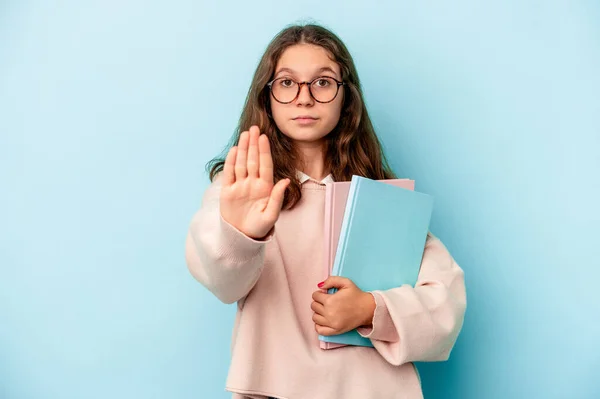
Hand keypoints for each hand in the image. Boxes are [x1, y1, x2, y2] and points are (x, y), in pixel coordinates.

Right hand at [220, 125, 290, 239]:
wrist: (242, 236)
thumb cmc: (260, 227)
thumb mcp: (271, 215)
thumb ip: (277, 197)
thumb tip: (285, 181)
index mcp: (265, 187)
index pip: (265, 165)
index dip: (264, 151)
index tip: (264, 138)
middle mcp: (253, 183)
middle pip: (253, 160)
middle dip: (253, 144)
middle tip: (254, 128)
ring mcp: (240, 186)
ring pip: (242, 163)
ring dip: (243, 149)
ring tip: (245, 134)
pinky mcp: (228, 190)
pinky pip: (230, 173)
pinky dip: (232, 161)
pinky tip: (235, 150)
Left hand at [311, 276, 375, 335]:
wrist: (368, 309)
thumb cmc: (357, 295)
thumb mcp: (346, 282)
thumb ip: (331, 280)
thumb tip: (320, 286)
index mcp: (330, 301)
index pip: (315, 296)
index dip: (320, 293)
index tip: (325, 294)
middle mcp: (329, 313)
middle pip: (314, 306)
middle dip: (319, 302)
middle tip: (327, 301)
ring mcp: (331, 323)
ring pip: (315, 317)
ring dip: (319, 312)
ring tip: (327, 309)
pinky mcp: (335, 331)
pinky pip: (319, 330)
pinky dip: (319, 325)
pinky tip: (324, 319)